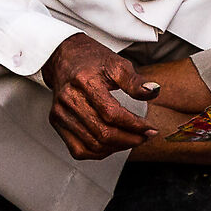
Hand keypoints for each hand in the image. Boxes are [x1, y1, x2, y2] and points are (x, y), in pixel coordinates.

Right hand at [42, 33, 161, 159]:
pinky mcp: (57, 122)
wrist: (66, 57)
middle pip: (102, 132)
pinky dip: (99, 153)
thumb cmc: (92, 61)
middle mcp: (69, 99)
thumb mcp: (118, 64)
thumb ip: (135, 81)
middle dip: (129, 139)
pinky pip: (79, 149)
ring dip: (117, 147)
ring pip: (92, 145)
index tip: (150, 129)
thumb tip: (153, 91)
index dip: (135, 125)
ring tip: (131, 140)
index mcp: (84, 81)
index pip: (112, 113)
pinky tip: (112, 145)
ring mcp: (60, 112)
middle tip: (144, 137)